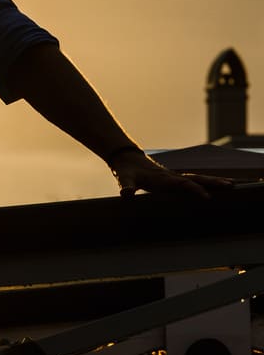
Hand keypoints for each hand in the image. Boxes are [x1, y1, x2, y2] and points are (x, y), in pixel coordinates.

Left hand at [110, 149, 234, 198]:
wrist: (125, 158)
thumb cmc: (125, 169)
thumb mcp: (123, 177)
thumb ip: (126, 185)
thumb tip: (126, 193)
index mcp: (161, 178)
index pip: (181, 184)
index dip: (193, 189)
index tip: (207, 197)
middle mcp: (170, 176)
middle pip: (195, 178)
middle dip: (212, 182)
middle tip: (230, 186)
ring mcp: (173, 176)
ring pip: (197, 178)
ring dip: (213, 181)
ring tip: (232, 184)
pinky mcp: (173, 178)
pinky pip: (193, 180)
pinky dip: (207, 182)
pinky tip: (217, 185)